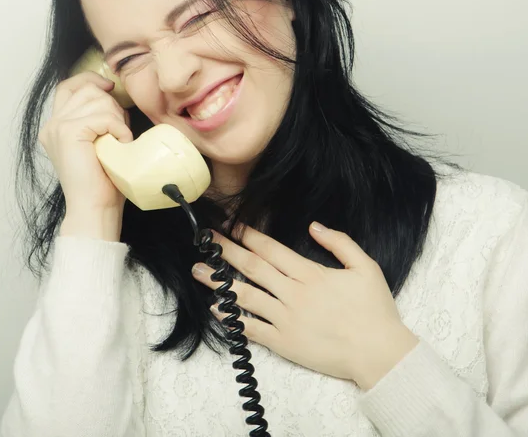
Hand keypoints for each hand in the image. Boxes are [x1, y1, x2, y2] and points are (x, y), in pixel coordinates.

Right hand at [38, 71, 132, 214]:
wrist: (94, 207)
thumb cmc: (103, 180)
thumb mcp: (100, 140)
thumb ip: (100, 117)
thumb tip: (115, 95)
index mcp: (56, 126)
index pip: (69, 85)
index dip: (90, 79)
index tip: (110, 87)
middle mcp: (52, 124)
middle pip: (87, 89)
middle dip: (112, 105)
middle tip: (119, 130)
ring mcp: (57, 127)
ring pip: (97, 99)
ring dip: (117, 118)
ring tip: (119, 140)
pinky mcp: (68, 132)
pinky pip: (103, 116)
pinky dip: (118, 128)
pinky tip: (120, 144)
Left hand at [192, 223, 418, 389]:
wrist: (379, 354)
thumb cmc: (374, 310)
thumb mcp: (365, 267)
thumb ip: (340, 242)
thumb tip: (314, 226)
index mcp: (310, 274)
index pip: (271, 249)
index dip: (249, 236)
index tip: (232, 225)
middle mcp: (293, 293)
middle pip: (252, 267)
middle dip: (226, 252)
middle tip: (206, 241)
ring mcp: (285, 319)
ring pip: (245, 296)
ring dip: (220, 282)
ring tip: (199, 271)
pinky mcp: (284, 342)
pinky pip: (252, 328)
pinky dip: (232, 318)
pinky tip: (217, 309)